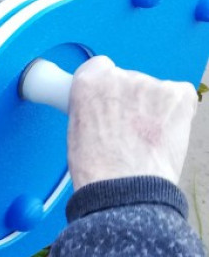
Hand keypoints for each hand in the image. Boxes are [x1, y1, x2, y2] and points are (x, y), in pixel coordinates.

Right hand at [67, 56, 197, 188]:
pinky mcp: (179, 96)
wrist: (125, 189)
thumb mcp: (77, 129)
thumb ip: (92, 107)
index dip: (106, 88)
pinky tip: (164, 133)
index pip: (100, 67)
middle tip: (127, 130)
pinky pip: (180, 97)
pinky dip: (176, 113)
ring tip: (145, 139)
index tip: (109, 101)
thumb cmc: (97, 168)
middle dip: (131, 101)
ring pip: (155, 91)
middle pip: (129, 80)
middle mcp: (120, 76)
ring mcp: (152, 85)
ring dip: (153, 108)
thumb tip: (105, 108)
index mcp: (89, 82)